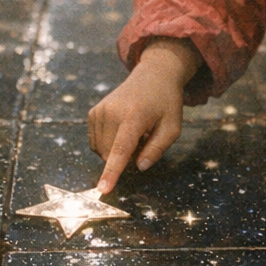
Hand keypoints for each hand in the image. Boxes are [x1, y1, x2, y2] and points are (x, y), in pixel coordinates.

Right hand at [89, 39, 200, 192]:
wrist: (153, 75)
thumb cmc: (166, 103)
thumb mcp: (172, 127)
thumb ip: (157, 149)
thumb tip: (139, 167)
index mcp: (134, 117)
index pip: (121, 150)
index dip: (112, 172)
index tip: (103, 190)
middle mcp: (112, 113)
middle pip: (111, 155)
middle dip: (126, 158)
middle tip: (144, 139)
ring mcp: (100, 111)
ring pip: (101, 151)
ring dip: (116, 151)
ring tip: (134, 132)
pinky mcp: (93, 113)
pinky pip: (95, 143)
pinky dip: (107, 144)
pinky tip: (121, 130)